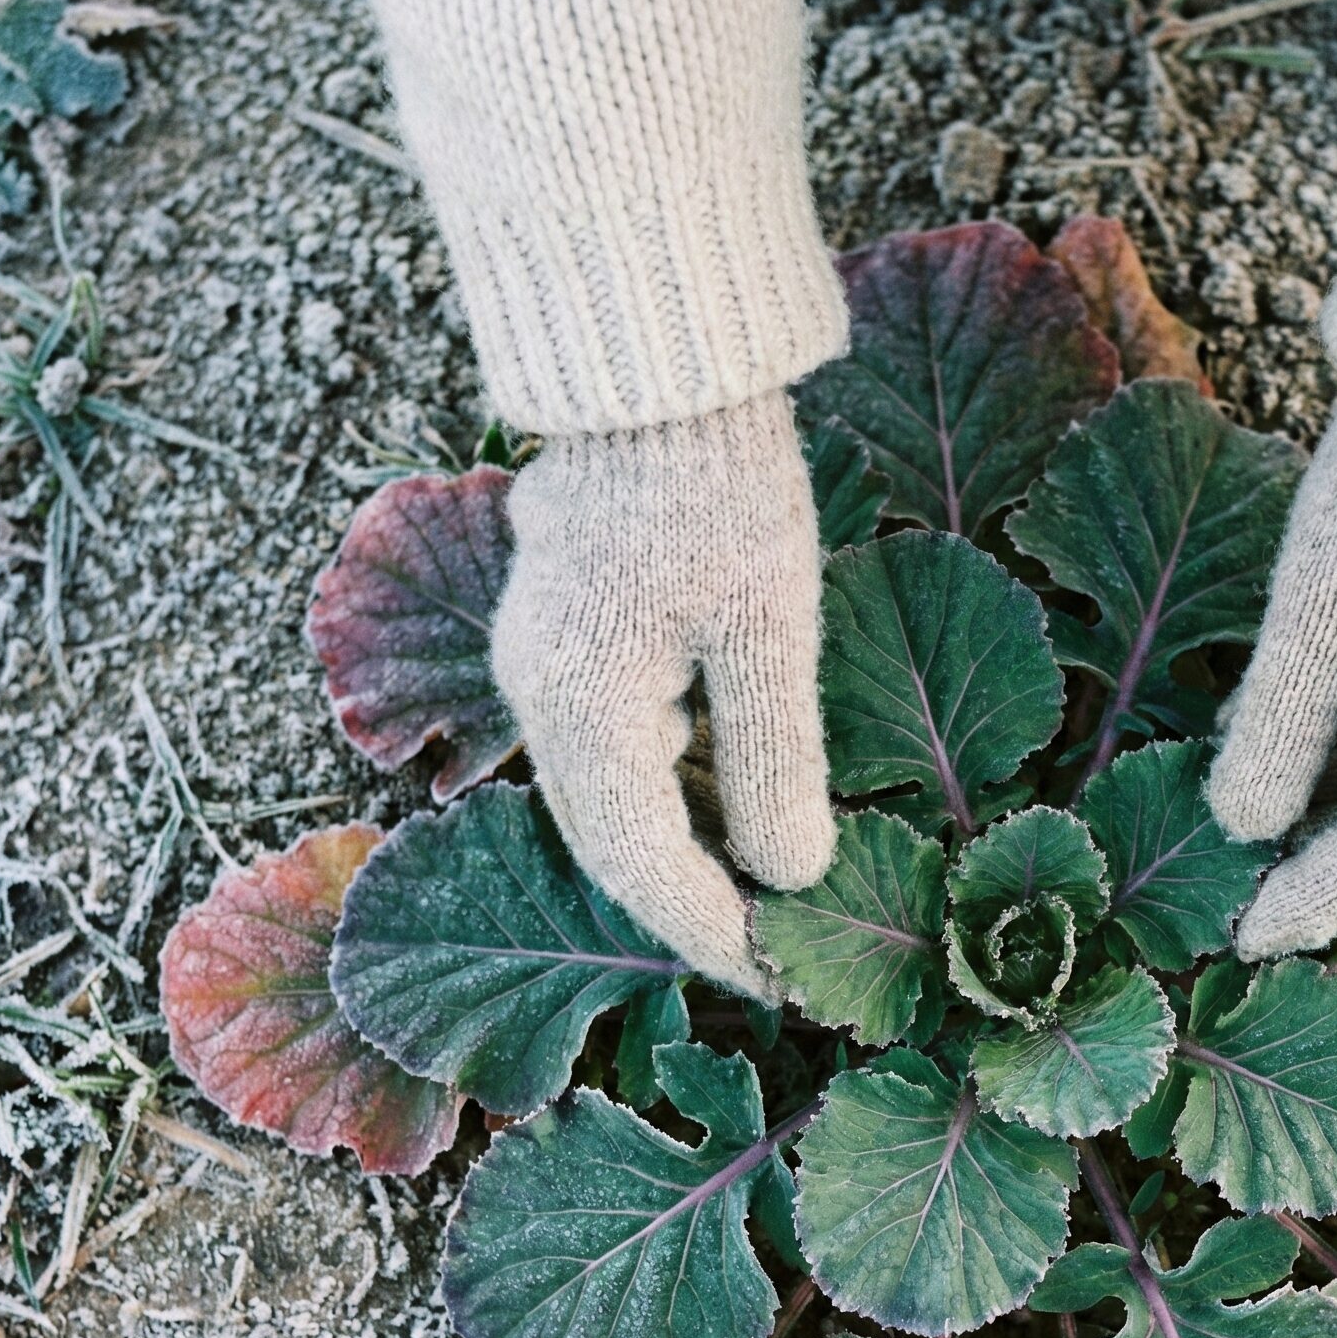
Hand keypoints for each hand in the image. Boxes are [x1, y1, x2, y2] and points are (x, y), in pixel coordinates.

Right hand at [491, 392, 834, 997]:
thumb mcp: (768, 630)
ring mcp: (546, 661)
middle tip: (781, 957)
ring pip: (617, 797)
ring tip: (774, 898)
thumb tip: (795, 874)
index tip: (781, 983)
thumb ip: (775, 764)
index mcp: (579, 705)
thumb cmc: (718, 480)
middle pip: (615, 844)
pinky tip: (743, 806)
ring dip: (692, 850)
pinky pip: (621, 744)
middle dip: (699, 907)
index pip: (642, 867)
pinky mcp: (572, 630)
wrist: (657, 354)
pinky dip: (682, 790)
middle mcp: (541, 694)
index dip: (712, 934)